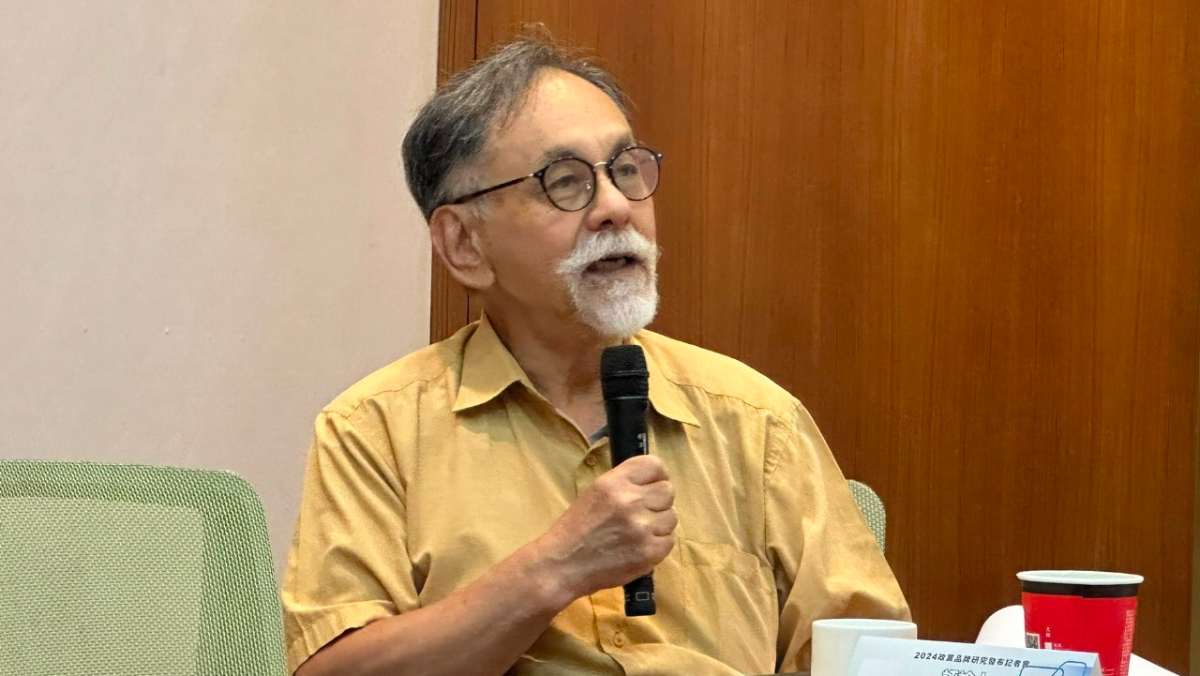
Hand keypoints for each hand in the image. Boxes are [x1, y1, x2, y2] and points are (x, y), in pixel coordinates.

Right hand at [535, 455, 676, 600]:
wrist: (563, 565)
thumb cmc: (577, 528)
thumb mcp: (595, 493)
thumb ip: (624, 484)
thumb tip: (653, 481)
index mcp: (614, 482)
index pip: (655, 465)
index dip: (657, 476)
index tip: (651, 485)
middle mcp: (630, 501)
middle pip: (668, 491)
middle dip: (658, 502)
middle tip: (643, 513)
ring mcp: (641, 528)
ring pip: (671, 517)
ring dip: (659, 524)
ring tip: (638, 532)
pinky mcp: (649, 552)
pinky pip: (669, 540)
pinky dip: (657, 545)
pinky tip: (639, 546)